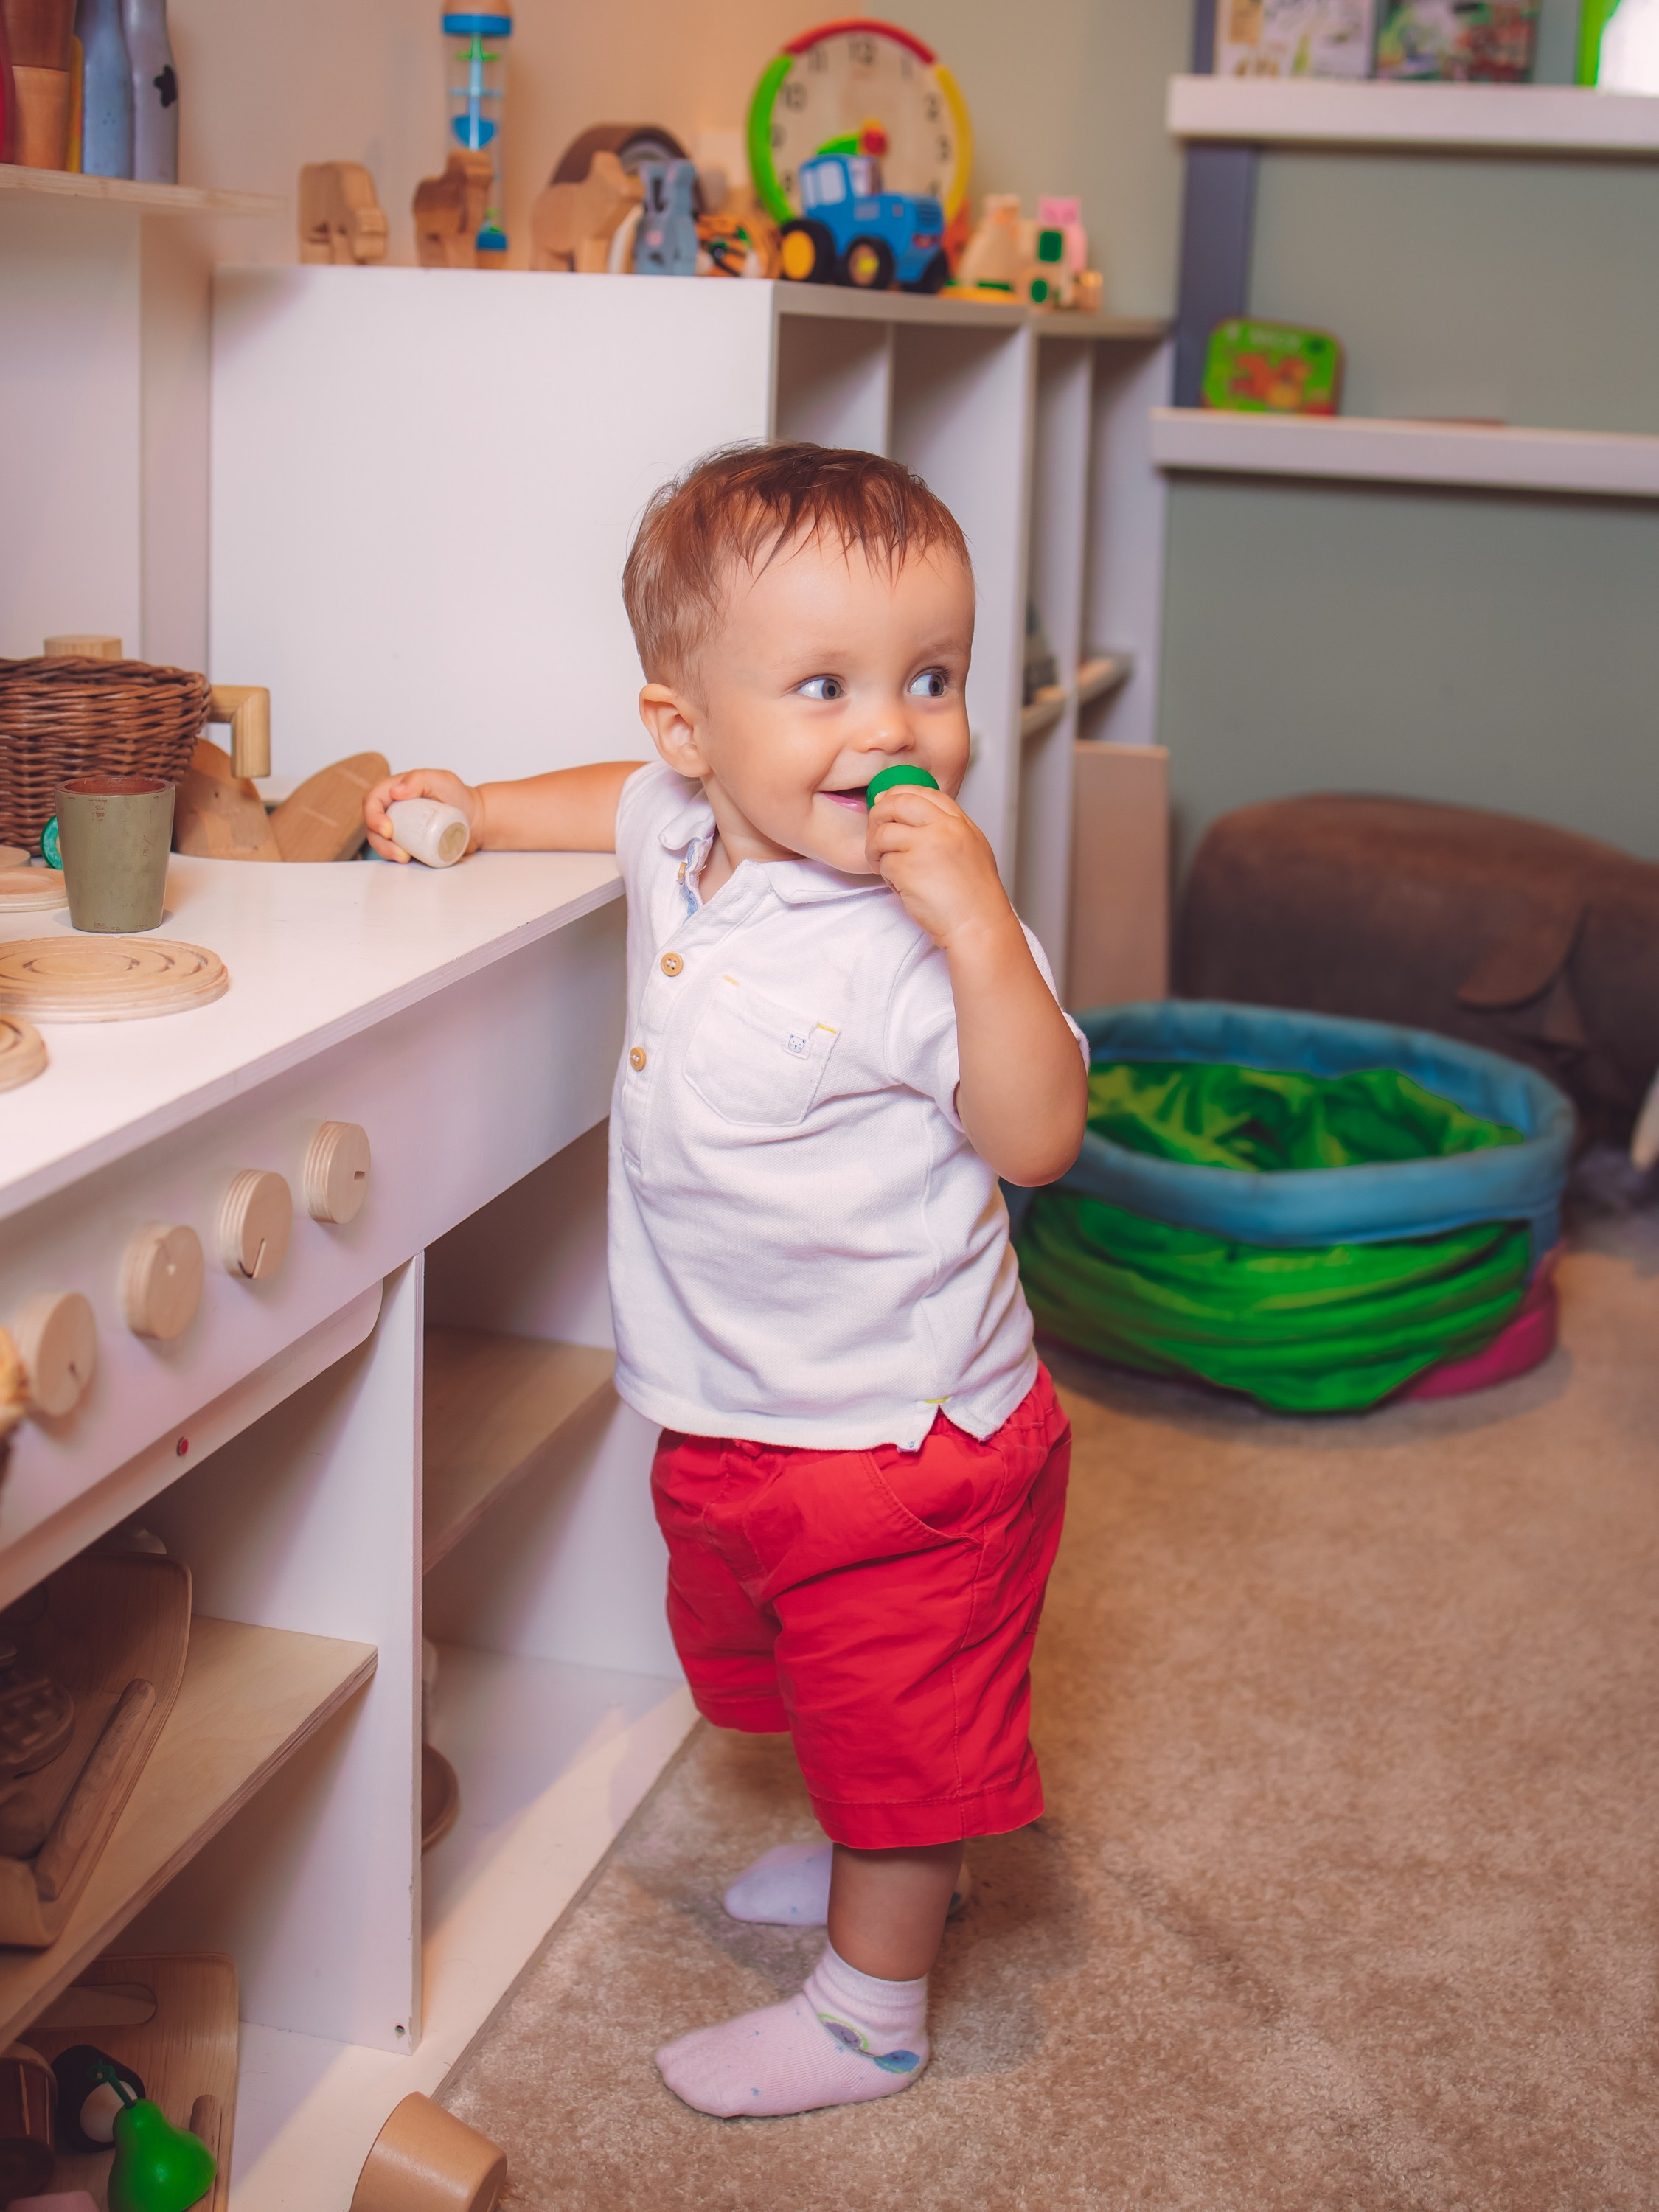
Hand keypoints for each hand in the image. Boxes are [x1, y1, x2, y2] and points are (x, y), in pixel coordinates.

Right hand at [363, 767, 481, 863]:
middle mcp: (393, 809)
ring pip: (381, 841)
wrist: (474, 820)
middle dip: (379, 841)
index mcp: (394, 791)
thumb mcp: (441, 780)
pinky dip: (396, 858)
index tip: (388, 830)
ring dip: (386, 852)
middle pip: (373, 825)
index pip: (372, 801)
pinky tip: (408, 860)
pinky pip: (395, 851)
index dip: (372, 816)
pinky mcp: (407, 842)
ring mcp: (399, 827)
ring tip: (405, 858)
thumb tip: (395, 792)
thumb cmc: (457, 796)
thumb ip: (419, 779)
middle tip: (398, 852)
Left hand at [864, 784, 1012, 952]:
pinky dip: (886, 876)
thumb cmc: (975, 897)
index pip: (922, 792)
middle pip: (896, 803)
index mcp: (959, 823)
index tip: (886, 802)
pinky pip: (883, 863)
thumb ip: (947, 830)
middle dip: (878, 816)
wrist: (978, 925)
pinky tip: (900, 886)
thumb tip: (915, 819)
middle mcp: (942, 828)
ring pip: (883, 834)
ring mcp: (924, 846)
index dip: (899, 794)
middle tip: (876, 834)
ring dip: (876, 851)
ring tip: (885, 867)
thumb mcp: (971, 850)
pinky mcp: (907, 868)